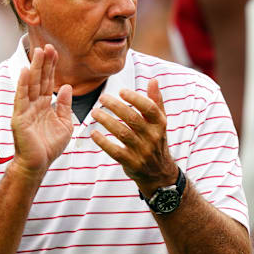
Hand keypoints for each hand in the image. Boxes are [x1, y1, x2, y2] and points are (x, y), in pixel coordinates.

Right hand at [11, 45, 73, 176]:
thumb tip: (67, 87)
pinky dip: (23, 84)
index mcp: (44, 105)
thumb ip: (65, 105)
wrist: (38, 164)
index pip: (49, 82)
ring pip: (31, 84)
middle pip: (40, 79)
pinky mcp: (19, 117)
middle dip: (44, 63)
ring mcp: (26, 109)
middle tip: (48, 45)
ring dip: (35, 68)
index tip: (55, 51)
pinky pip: (21, 98)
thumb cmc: (49, 146)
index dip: (52, 67)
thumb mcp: (64, 123)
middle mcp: (34, 104)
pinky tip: (25, 71)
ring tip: (39, 52)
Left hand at [90, 79, 177, 194]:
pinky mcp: (132, 163)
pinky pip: (116, 151)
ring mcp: (143, 151)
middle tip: (102, 98)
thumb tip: (153, 80)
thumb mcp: (160, 122)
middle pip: (133, 119)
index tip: (121, 91)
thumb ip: (156, 101)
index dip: (135, 98)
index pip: (149, 108)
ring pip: (123, 133)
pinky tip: (93, 133)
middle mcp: (153, 137)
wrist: (160, 173)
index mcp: (160, 124)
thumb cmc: (156, 141)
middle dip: (116, 107)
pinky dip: (103, 142)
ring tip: (94, 112)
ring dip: (107, 121)